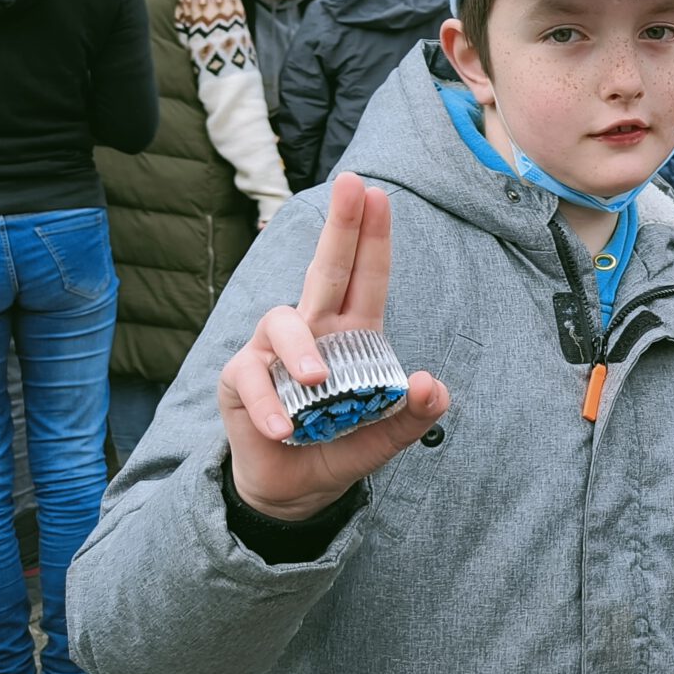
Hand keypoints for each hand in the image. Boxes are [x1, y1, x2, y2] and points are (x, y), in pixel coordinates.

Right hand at [221, 173, 450, 520]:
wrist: (294, 489)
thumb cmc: (339, 446)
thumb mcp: (386, 435)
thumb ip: (415, 414)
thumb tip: (433, 384)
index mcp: (352, 333)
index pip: (366, 277)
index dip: (372, 237)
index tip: (378, 195)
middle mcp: (313, 331)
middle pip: (325, 269)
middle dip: (340, 226)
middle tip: (351, 184)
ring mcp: (272, 352)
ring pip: (283, 321)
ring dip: (300, 350)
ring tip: (315, 381)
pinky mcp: (241, 380)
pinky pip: (250, 377)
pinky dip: (268, 404)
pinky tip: (283, 429)